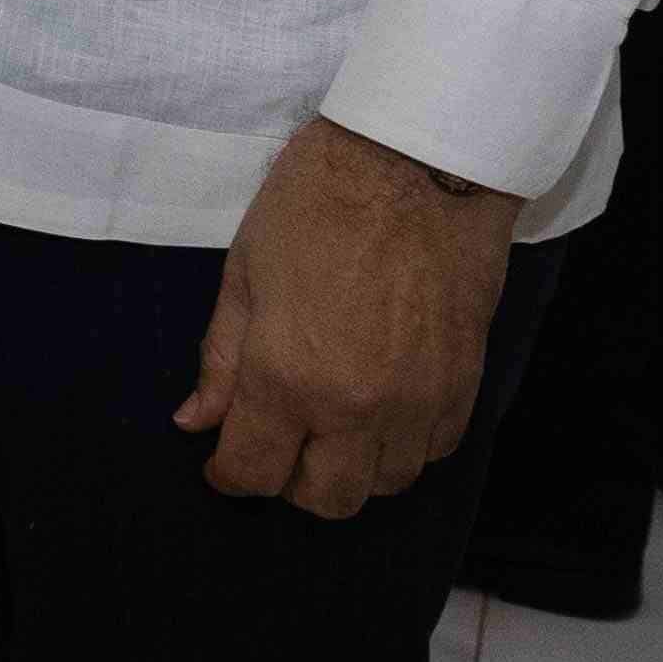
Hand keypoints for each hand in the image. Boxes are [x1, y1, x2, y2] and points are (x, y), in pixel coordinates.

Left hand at [177, 116, 521, 516]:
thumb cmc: (317, 202)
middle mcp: (359, 409)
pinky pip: (435, 451)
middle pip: (325, 499)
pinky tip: (381, 413)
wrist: (420, 162)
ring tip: (329, 427)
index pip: (254, 473)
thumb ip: (221, 360)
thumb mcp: (245, 271)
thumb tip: (196, 422)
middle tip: (276, 441)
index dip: (228, 475)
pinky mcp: (466, 385)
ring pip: (386, 484)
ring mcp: (420, 403)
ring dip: (351, 470)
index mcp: (290, 378)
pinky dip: (403, 447)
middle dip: (289, 482)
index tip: (221, 458)